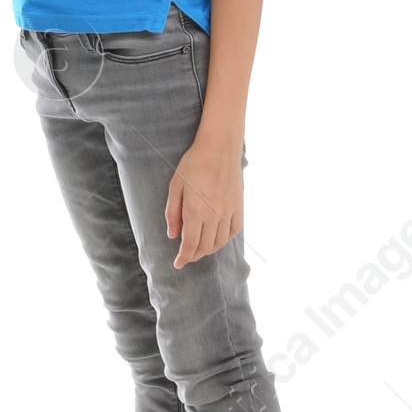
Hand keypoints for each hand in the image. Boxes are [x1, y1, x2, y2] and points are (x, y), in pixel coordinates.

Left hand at [165, 134, 242, 267]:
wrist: (219, 148)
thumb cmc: (193, 164)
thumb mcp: (175, 186)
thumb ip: (173, 213)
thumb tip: (173, 236)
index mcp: (195, 211)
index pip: (190, 244)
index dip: (183, 257)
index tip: (178, 264)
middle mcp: (213, 215)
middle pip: (205, 246)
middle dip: (194, 255)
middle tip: (186, 257)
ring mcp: (228, 211)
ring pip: (219, 242)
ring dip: (209, 250)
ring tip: (200, 250)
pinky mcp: (238, 206)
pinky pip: (234, 231)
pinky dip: (225, 240)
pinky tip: (218, 239)